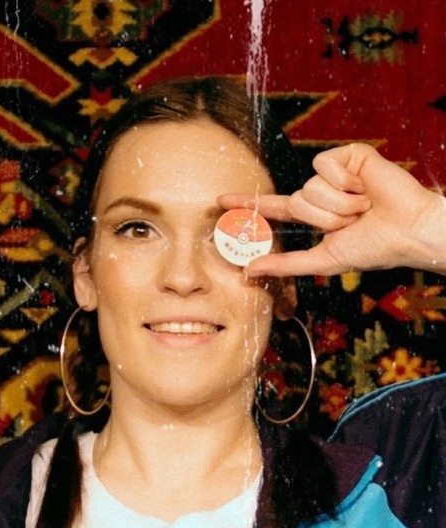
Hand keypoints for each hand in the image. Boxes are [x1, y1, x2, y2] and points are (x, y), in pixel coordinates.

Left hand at [219, 143, 445, 276]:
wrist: (408, 230)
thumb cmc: (373, 248)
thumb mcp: (325, 259)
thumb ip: (286, 265)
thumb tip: (247, 271)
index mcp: (314, 216)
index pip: (274, 208)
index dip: (248, 204)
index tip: (220, 201)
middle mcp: (320, 192)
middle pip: (297, 203)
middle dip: (326, 219)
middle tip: (354, 222)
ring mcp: (333, 173)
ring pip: (311, 187)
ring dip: (339, 204)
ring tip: (364, 207)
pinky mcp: (347, 156)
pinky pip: (325, 166)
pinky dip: (346, 182)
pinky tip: (365, 187)